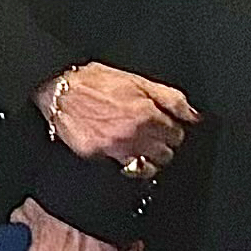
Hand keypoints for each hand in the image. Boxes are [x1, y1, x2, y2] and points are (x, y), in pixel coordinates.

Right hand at [40, 64, 197, 176]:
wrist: (56, 87)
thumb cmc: (93, 81)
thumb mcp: (137, 81)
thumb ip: (171, 98)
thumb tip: (193, 115)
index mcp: (146, 113)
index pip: (177, 134)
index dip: (172, 129)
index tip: (165, 126)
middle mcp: (133, 133)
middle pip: (166, 153)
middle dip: (163, 144)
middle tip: (152, 136)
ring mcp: (114, 147)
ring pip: (148, 166)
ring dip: (149, 158)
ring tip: (140, 147)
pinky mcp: (97, 154)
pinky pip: (123, 169)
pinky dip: (127, 163)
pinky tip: (123, 152)